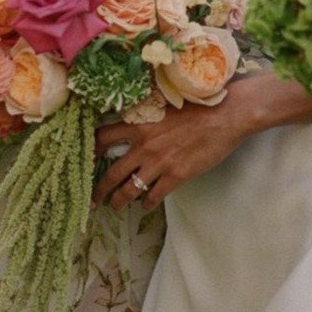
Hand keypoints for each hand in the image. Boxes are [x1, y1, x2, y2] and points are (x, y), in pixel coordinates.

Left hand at [93, 96, 250, 210]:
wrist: (226, 114)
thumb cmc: (199, 106)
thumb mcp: (165, 106)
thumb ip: (148, 118)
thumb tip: (136, 126)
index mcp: (139, 124)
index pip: (103, 138)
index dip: (90, 151)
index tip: (84, 160)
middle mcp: (144, 145)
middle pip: (110, 173)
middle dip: (99, 189)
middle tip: (93, 198)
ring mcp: (159, 163)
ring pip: (128, 190)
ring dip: (118, 201)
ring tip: (114, 206)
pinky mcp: (175, 176)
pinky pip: (153, 197)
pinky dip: (147, 204)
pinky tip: (146, 206)